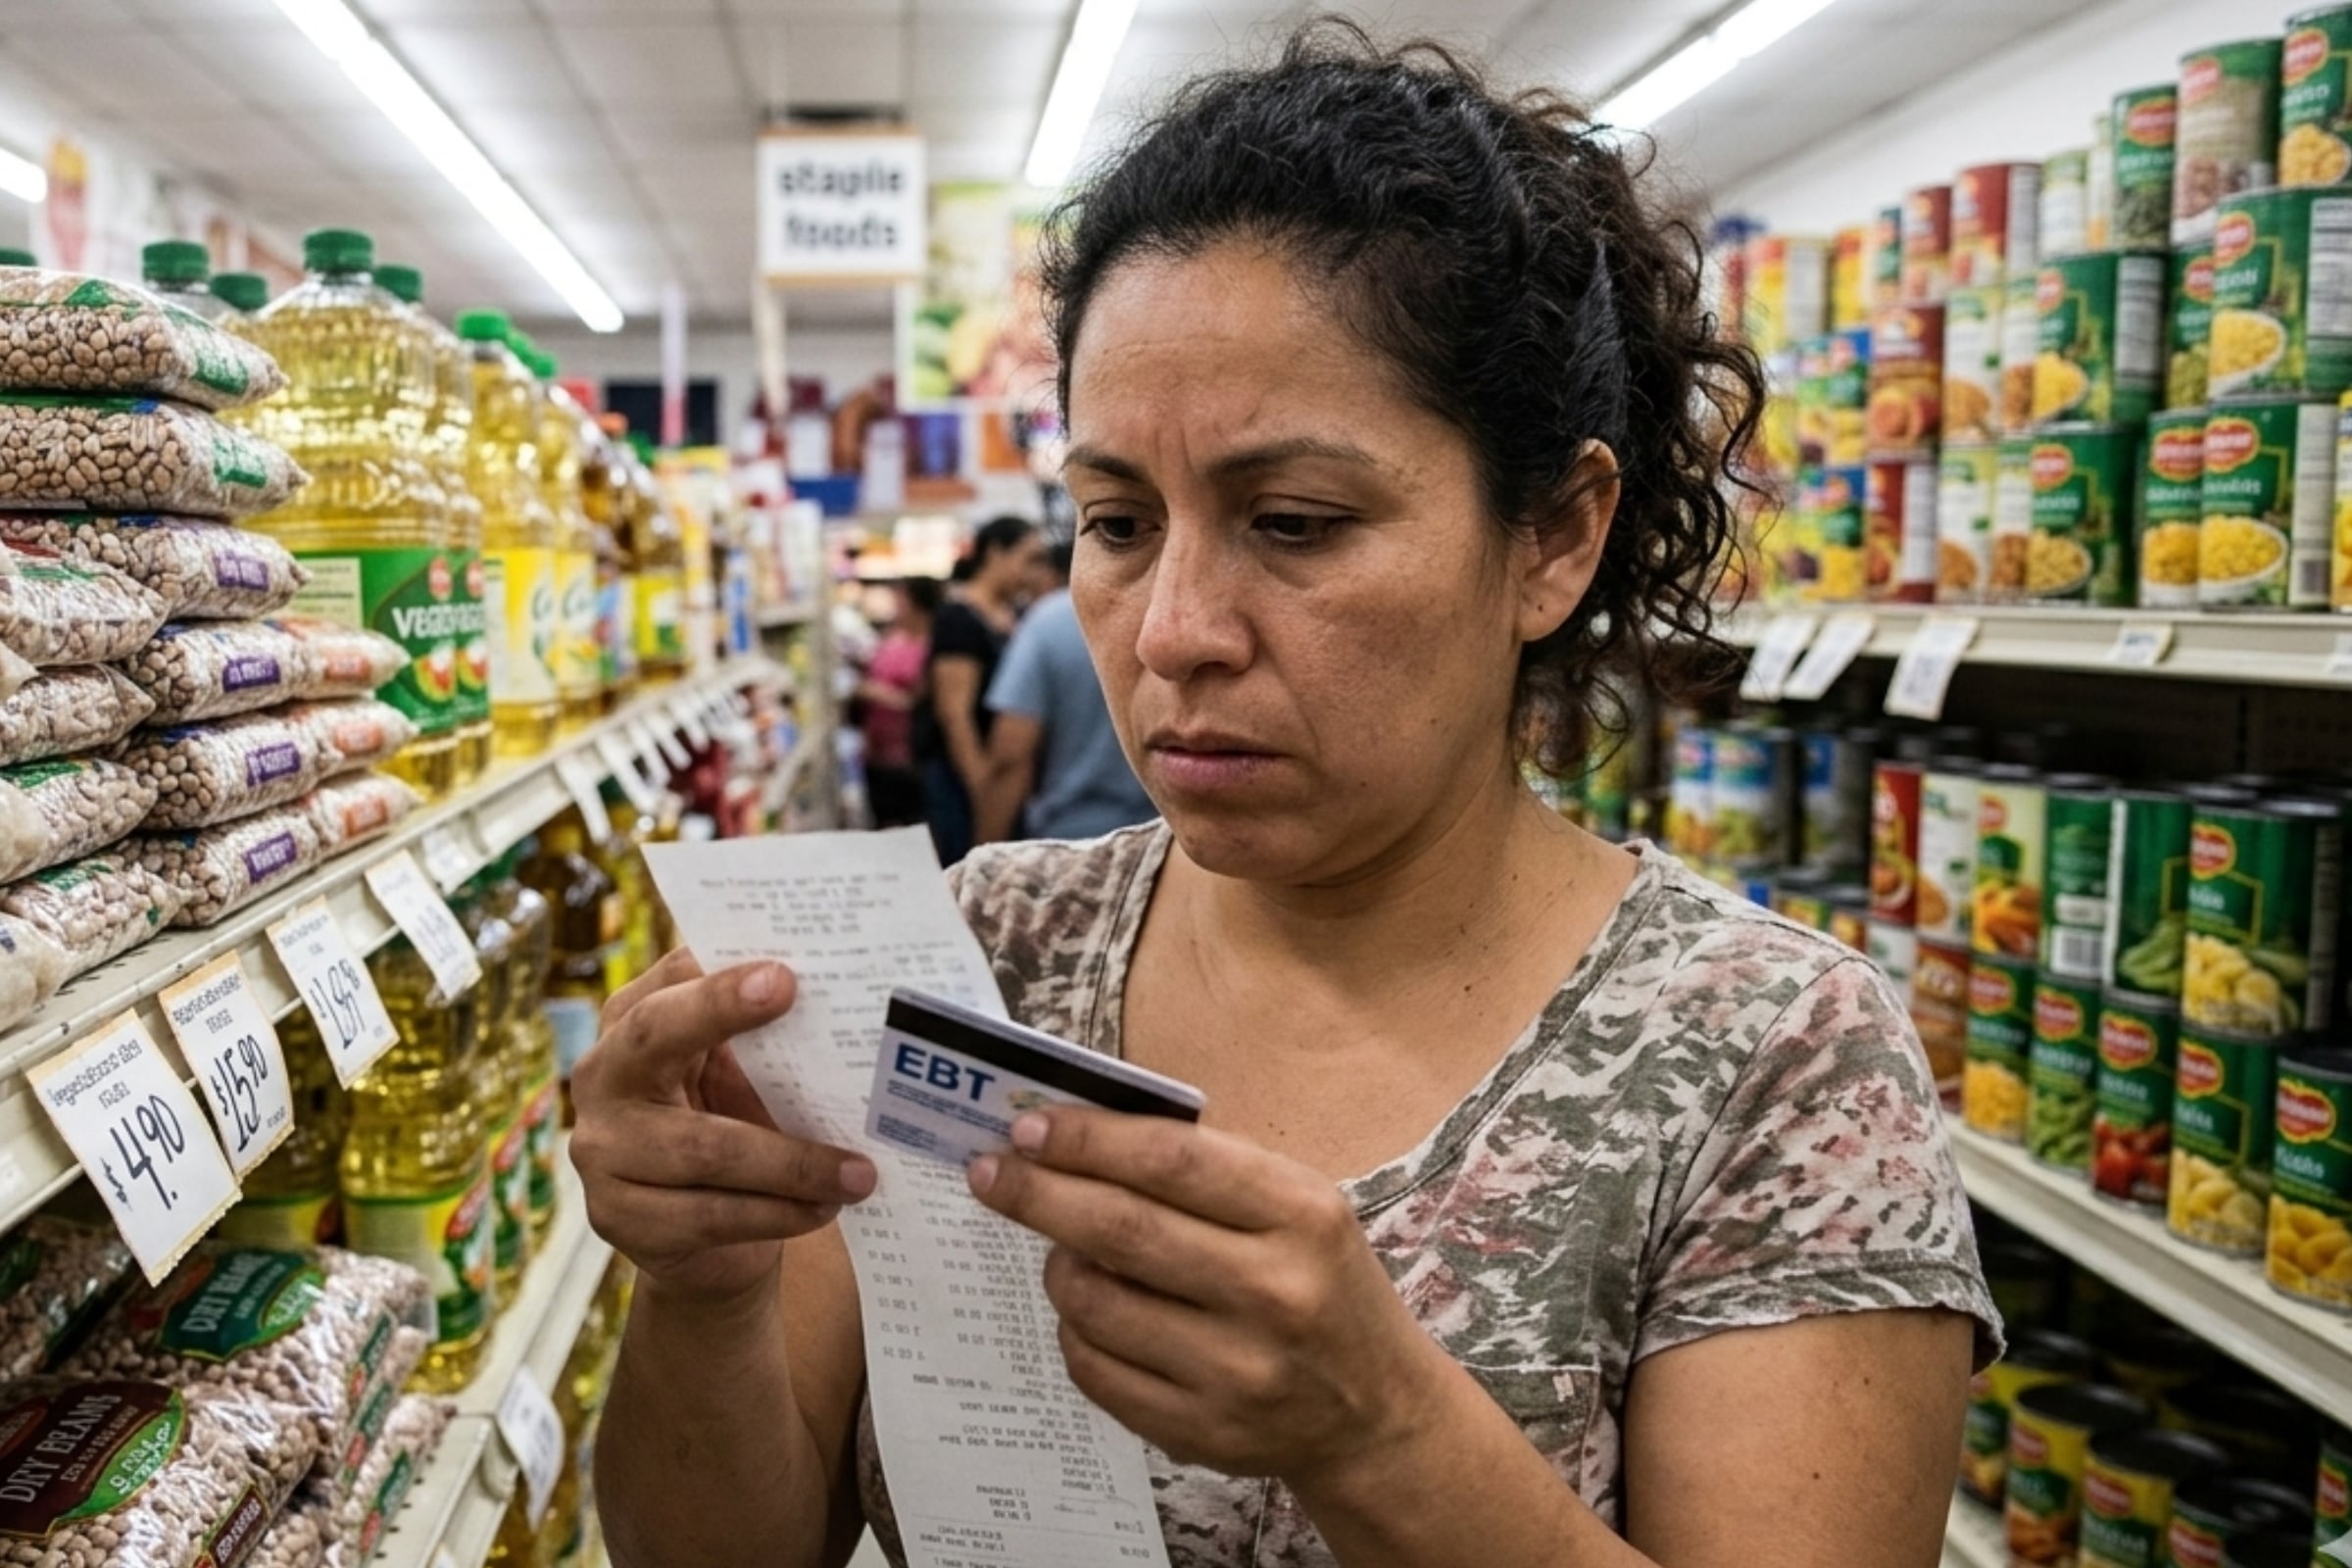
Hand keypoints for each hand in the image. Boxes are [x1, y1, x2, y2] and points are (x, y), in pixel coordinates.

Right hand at [572, 948, 877, 1304]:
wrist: (707, 1239)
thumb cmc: (733, 1127)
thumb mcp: (740, 1075)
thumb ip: (764, 1038)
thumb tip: (840, 1000)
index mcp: (631, 1020)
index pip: (672, 978)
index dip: (720, 975)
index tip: (783, 973)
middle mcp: (602, 1075)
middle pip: (656, 1034)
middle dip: (720, 1011)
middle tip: (792, 997)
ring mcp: (600, 1151)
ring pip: (703, 1148)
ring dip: (793, 1162)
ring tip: (858, 1172)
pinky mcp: (618, 1219)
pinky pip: (708, 1214)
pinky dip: (777, 1212)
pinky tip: (822, 1208)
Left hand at [967, 1107, 1448, 1484]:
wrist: (1376, 1412)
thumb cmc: (1321, 1282)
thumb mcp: (1299, 1207)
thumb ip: (1207, 1171)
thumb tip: (1081, 1135)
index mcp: (1301, 1215)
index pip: (1172, 1162)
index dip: (1089, 1140)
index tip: (1029, 1129)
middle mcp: (1273, 1292)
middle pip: (1121, 1229)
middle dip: (1039, 1194)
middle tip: (991, 1174)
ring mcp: (1236, 1371)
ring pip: (1096, 1304)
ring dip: (1058, 1266)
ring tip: (1061, 1250)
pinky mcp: (1200, 1432)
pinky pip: (1096, 1371)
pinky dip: (1074, 1331)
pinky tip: (1088, 1312)